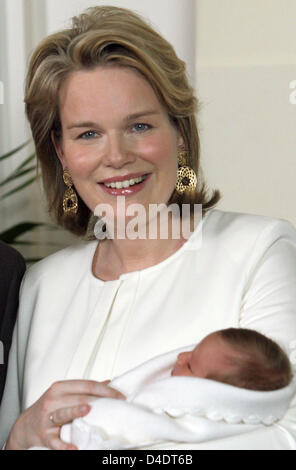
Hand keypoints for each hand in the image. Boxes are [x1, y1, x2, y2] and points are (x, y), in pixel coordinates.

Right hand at [5, 379, 124, 449]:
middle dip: (99, 400)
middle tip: (116, 405)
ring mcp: (47, 418)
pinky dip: (64, 446)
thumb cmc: (50, 408)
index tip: (120, 395)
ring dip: (76, 411)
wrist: (26, 426)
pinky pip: (55, 442)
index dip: (105, 389)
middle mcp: (53, 400)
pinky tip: (75, 448)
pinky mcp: (44, 436)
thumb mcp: (64, 394)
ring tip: (88, 410)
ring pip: (63, 413)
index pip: (86, 385)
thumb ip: (84, 389)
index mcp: (60, 388)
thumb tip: (109, 382)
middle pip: (79, 398)